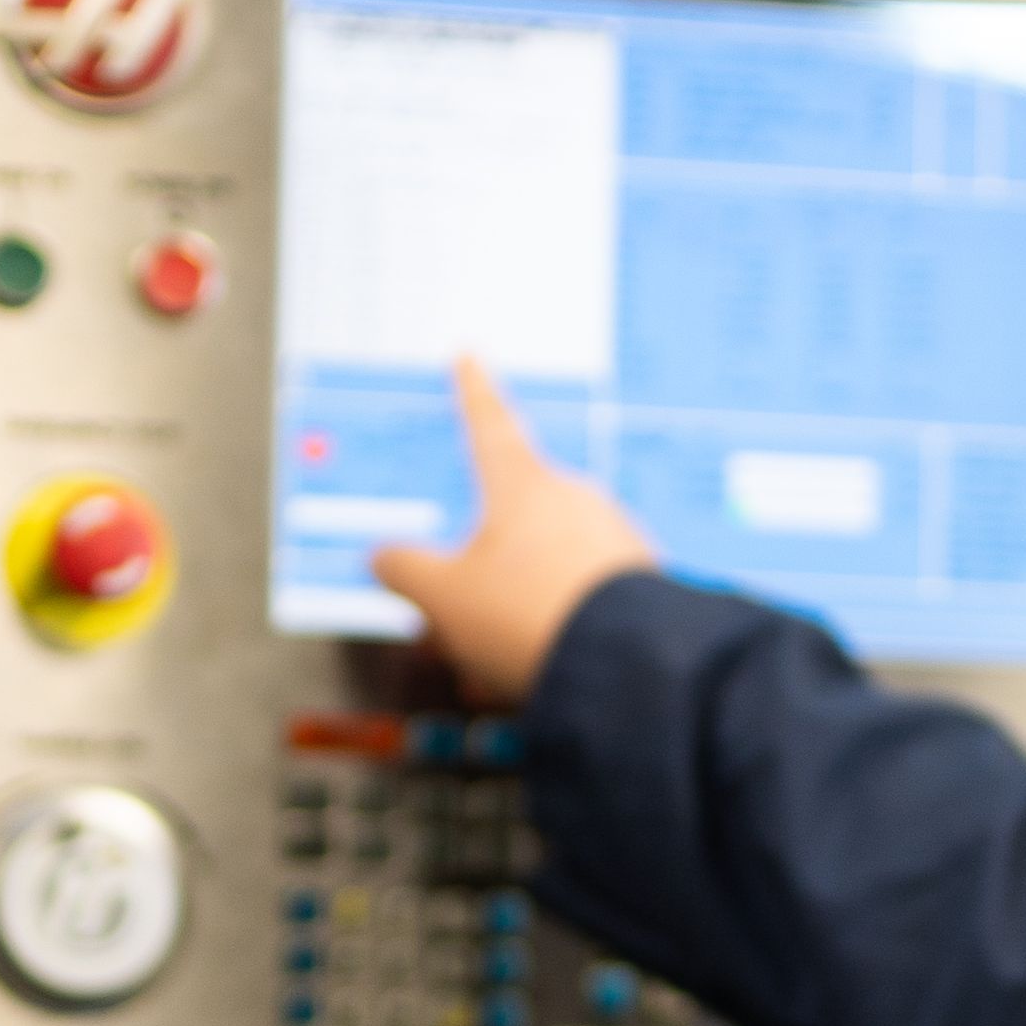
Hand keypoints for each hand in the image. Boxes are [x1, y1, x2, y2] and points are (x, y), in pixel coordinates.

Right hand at [370, 358, 656, 706]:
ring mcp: (612, 535)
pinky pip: (583, 591)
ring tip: (494, 658)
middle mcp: (573, 497)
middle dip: (484, 557)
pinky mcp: (641, 578)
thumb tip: (383, 556)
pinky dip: (555, 620)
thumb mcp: (444, 598)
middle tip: (459, 607)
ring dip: (516, 600)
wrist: (630, 666)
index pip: (489, 424)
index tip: (470, 359)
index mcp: (522, 484)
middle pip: (513, 514)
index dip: (472, 393)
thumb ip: (407, 571)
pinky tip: (540, 662)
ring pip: (547, 560)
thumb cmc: (527, 616)